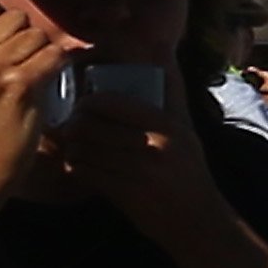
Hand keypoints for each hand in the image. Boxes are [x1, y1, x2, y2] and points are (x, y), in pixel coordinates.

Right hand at [0, 0, 78, 202]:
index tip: (0, 33)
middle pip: (13, 17)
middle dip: (22, 38)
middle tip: (17, 66)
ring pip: (37, 35)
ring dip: (41, 54)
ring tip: (28, 78)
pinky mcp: (20, 84)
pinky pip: (54, 55)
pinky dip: (57, 68)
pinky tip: (43, 84)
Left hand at [63, 87, 229, 254]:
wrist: (196, 219)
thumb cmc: (187, 170)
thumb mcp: (186, 129)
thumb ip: (172, 91)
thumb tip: (163, 48)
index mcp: (166, 124)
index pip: (110, 102)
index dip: (88, 102)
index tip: (84, 107)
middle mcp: (154, 145)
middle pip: (91, 125)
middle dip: (74, 127)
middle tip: (71, 130)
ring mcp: (139, 170)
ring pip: (84, 149)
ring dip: (73, 149)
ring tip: (75, 149)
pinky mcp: (126, 193)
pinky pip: (86, 173)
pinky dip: (77, 169)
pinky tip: (82, 168)